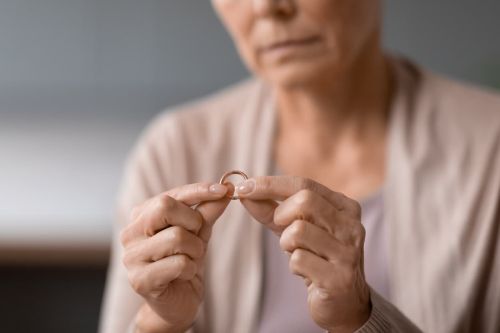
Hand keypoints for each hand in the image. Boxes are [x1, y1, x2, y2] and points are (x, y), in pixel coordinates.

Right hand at [120, 182, 231, 331]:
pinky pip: (179, 263)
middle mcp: (130, 233)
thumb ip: (207, 210)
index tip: (224, 189)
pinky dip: (190, 268)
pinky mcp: (140, 280)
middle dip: (193, 222)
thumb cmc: (184, 262)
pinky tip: (183, 275)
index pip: (170, 195)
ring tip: (190, 260)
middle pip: (165, 207)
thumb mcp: (198, 232)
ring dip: (195, 250)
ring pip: (176, 237)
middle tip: (197, 238)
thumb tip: (226, 189)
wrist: (178, 301)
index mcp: (141, 216)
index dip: (198, 191)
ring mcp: (132, 257)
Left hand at [236, 176, 370, 331]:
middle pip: (304, 200)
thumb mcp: (296, 228)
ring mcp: (347, 251)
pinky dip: (294, 265)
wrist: (345, 302)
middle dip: (281, 214)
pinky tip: (306, 272)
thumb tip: (244, 192)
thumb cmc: (318, 258)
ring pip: (298, 230)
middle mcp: (351, 225)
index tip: (244, 187)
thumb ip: (271, 209)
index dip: (270, 184)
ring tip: (297, 253)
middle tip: (281, 229)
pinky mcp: (338, 277)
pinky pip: (298, 260)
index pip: (304, 184)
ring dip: (286, 243)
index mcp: (344, 207)